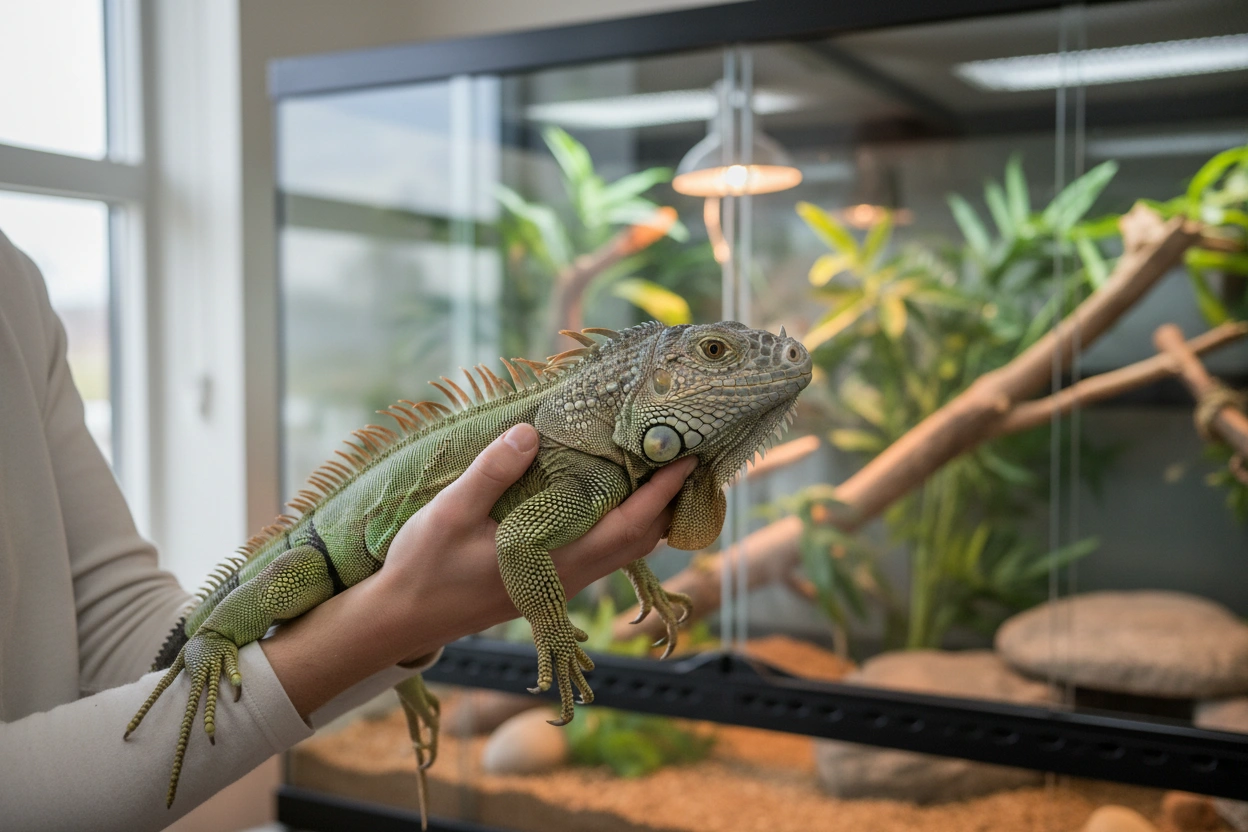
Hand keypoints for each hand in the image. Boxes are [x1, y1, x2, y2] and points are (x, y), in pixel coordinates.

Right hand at [379, 423, 696, 659]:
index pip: (629, 526)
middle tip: (683, 453)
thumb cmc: (425, 567)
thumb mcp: (451, 512)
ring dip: (648, 511)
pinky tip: (613, 490)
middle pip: (640, 540)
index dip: (662, 492)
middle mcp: (569, 575)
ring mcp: (561, 582)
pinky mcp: (549, 580)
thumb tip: (530, 431)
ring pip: (623, 548)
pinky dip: (623, 520)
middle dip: (668, 500)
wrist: (402, 619)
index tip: (687, 456)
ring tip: (658, 467)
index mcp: (554, 560)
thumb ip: (492, 472)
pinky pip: (603, 549)